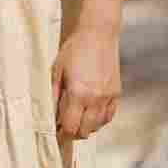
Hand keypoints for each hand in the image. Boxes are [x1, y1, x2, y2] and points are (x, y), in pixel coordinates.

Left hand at [51, 22, 119, 139]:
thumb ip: (53, 96)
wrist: (98, 34)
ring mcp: (108, 97)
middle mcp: (95, 99)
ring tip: (77, 118)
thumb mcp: (56, 71)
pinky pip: (109, 116)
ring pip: (98, 126)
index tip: (56, 130)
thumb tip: (50, 116)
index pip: (71, 127)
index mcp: (78, 94)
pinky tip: (91, 113)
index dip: (61, 133)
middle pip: (85, 131)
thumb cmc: (74, 50)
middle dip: (73, 132)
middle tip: (65, 126)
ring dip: (86, 127)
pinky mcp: (116, 93)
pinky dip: (99, 120)